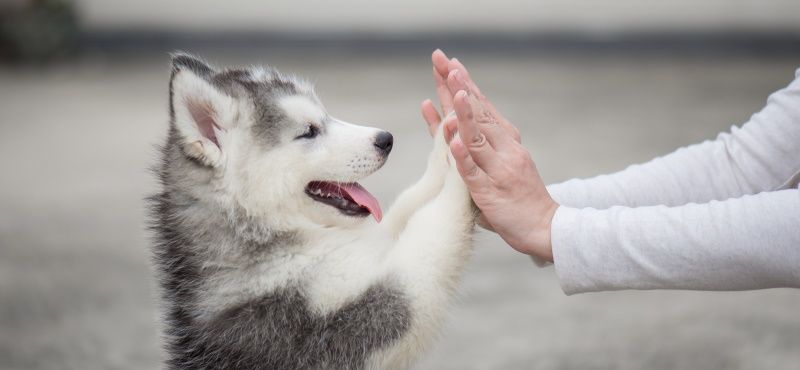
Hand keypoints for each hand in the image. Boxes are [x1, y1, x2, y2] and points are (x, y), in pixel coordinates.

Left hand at [421, 50, 558, 260]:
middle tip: (444, 62)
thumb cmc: (520, 197)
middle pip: (477, 113)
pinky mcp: (490, 192)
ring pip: (477, 138)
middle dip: (459, 87)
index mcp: (506, 141)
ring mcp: (498, 170)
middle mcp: (504, 149)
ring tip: (453, 91)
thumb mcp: (502, 164)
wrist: (546, 227)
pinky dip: (462, 157)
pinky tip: (453, 142)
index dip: (465, 85)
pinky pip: (473, 173)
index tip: (450, 63)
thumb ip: (479, 146)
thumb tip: (456, 125)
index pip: (482, 107)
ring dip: (464, 114)